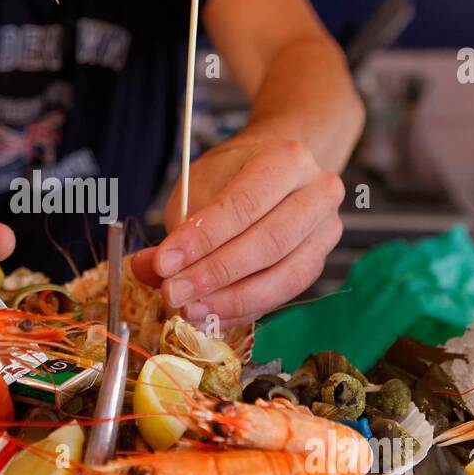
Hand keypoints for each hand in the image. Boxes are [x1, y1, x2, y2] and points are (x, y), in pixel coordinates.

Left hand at [131, 137, 343, 324]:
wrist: (274, 172)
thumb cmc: (232, 176)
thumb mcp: (198, 188)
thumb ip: (177, 229)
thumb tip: (146, 269)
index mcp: (286, 159)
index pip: (242, 205)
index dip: (201, 240)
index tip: (163, 263)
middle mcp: (318, 193)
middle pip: (268, 244)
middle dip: (215, 274)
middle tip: (173, 293)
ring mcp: (326, 229)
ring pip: (283, 277)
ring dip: (230, 300)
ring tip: (189, 309)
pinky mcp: (320, 260)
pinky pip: (284, 294)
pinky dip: (244, 309)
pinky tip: (212, 315)